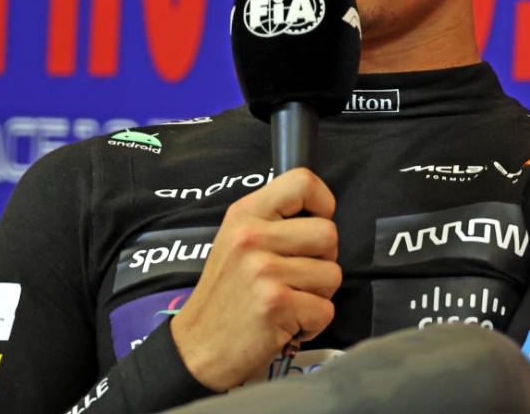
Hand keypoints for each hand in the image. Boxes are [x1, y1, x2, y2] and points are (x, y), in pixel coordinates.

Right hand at [169, 167, 341, 390]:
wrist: (197, 347)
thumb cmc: (225, 295)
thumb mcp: (235, 241)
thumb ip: (272, 222)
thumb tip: (320, 214)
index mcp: (244, 215)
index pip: (302, 182)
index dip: (322, 203)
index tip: (314, 224)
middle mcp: (252, 237)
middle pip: (328, 233)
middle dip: (322, 261)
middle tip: (295, 277)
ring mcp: (264, 271)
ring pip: (332, 274)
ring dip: (317, 296)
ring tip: (286, 302)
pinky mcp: (276, 305)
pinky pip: (326, 310)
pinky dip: (312, 324)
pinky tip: (285, 323)